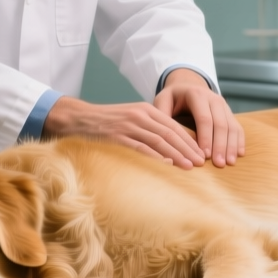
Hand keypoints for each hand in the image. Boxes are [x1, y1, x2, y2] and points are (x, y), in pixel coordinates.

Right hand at [42, 96, 207, 168]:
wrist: (76, 118)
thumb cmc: (105, 123)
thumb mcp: (130, 119)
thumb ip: (149, 128)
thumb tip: (170, 147)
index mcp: (145, 110)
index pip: (174, 126)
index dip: (189, 141)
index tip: (201, 154)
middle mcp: (139, 115)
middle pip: (170, 133)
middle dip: (187, 149)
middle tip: (200, 163)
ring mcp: (128, 126)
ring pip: (158, 140)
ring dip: (176, 154)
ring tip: (188, 167)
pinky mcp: (116, 137)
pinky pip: (139, 147)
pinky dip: (154, 156)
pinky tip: (166, 164)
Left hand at [154, 69, 245, 167]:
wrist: (187, 86)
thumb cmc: (172, 98)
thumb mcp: (163, 100)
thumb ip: (161, 115)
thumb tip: (160, 135)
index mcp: (196, 95)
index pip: (204, 118)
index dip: (205, 138)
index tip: (205, 155)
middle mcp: (213, 98)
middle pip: (220, 124)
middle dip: (220, 145)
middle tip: (219, 164)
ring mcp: (224, 105)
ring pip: (231, 126)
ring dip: (231, 146)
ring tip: (230, 163)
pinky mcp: (229, 112)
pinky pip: (237, 127)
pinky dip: (239, 141)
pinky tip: (239, 154)